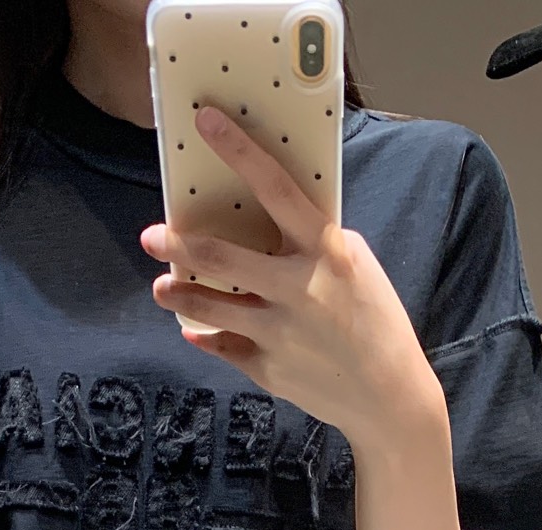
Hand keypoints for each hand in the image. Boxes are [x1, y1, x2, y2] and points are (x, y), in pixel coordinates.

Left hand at [139, 104, 441, 450]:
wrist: (389, 397)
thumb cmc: (375, 320)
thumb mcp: (354, 266)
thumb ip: (312, 241)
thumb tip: (261, 220)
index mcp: (326, 251)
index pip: (275, 188)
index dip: (238, 150)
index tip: (206, 121)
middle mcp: (297, 288)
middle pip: (219, 255)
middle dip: (176, 243)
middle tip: (152, 235)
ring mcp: (279, 333)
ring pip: (207, 306)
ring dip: (177, 294)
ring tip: (164, 288)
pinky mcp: (268, 370)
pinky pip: (222, 345)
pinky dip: (205, 335)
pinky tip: (194, 328)